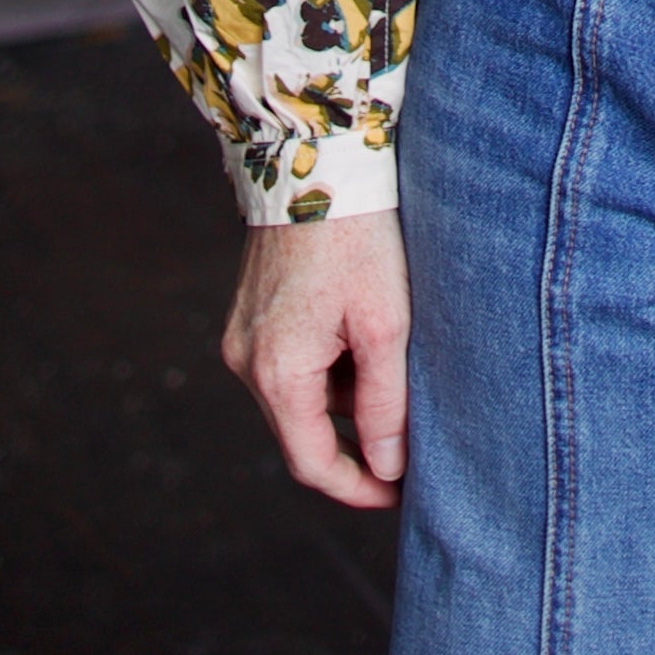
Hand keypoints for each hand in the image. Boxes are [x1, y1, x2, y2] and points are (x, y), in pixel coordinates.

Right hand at [221, 208, 412, 509]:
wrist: (318, 158)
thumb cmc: (359, 237)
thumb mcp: (386, 324)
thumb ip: (385, 402)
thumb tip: (386, 468)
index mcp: (277, 373)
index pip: (314, 463)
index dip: (359, 489)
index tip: (401, 496)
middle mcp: (245, 361)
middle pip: (305, 430)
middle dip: (359, 439)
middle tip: (412, 434)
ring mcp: (242, 335)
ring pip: (301, 394)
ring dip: (346, 393)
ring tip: (394, 353)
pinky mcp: (250, 312)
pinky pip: (291, 362)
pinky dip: (329, 363)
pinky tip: (363, 327)